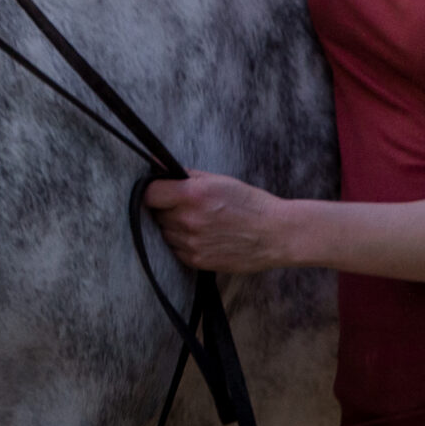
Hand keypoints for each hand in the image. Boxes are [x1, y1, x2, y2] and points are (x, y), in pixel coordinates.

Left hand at [142, 170, 294, 273]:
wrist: (274, 234)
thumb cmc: (250, 204)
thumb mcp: (219, 181)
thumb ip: (186, 175)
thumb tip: (158, 164)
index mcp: (193, 195)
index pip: (150, 193)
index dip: (155, 190)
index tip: (161, 191)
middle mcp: (188, 220)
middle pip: (157, 214)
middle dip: (167, 208)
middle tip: (187, 206)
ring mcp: (191, 243)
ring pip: (165, 233)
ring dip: (174, 226)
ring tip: (198, 221)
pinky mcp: (196, 261)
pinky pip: (176, 249)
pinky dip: (183, 242)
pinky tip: (203, 236)